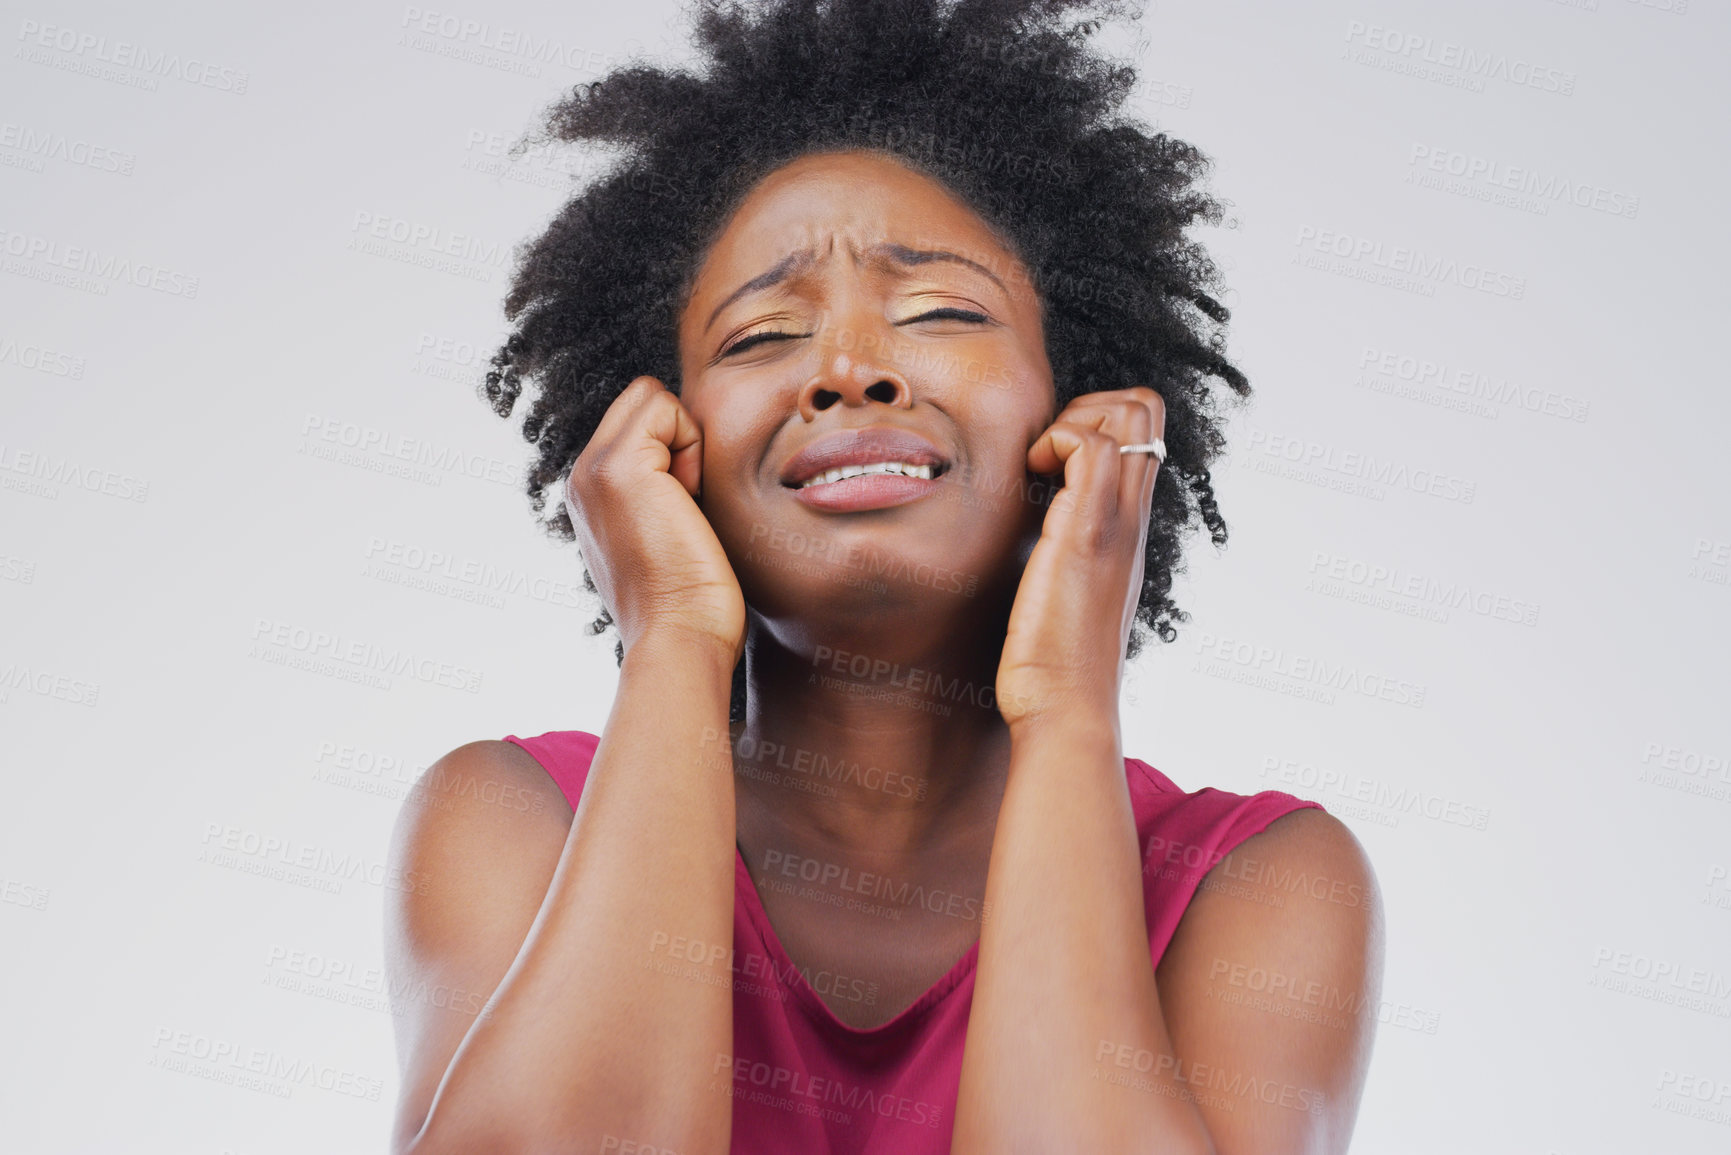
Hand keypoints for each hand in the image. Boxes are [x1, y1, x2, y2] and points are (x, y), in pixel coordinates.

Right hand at [563, 376, 745, 661]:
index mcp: (592, 495)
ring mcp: (592, 472)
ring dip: (686, 443)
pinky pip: (666, 408)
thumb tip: (691, 460)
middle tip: (689, 503)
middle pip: (641, 399)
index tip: (684, 511)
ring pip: (652, 398)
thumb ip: (663, 492)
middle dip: (679, 436)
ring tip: (686, 507)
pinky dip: (693, 447)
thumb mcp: (667, 535)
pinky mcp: (617, 469)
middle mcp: (581, 479)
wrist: (681, 639)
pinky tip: (689, 502)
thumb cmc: (693, 602)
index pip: (638, 421)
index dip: (677, 448)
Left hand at [995, 388, 1165, 732]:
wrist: (1064, 710)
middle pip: (1145, 408)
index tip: (1050, 460)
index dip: (1096, 418)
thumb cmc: (1051, 664)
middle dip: (1089, 403)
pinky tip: (1031, 481)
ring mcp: (1117, 522)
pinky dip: (1055, 442)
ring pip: (1130, 413)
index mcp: (1127, 527)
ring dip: (1072, 419)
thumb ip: (1058, 550)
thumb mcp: (1060, 589)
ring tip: (1039, 469)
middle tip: (1045, 454)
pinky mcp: (1088, 533)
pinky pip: (1091, 446)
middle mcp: (1132, 517)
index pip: (1142, 433)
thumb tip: (1026, 526)